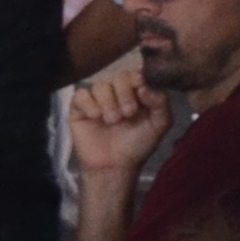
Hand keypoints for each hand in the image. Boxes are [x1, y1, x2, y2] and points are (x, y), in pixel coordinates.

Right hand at [67, 64, 165, 184]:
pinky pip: (80, 95)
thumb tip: (145, 85)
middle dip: (124, 93)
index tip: (141, 91)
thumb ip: (160, 102)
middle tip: (128, 113)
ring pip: (100, 85)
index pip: (137, 73)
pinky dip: (89, 104)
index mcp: (137, 92)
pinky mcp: (79, 109)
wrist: (115, 167)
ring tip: (112, 121)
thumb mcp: (159, 124)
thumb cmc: (137, 145)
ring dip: (108, 102)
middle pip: (119, 76)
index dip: (138, 79)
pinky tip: (96, 118)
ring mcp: (97, 100)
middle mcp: (117, 92)